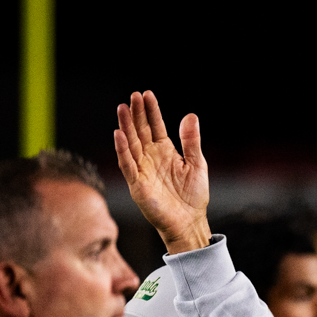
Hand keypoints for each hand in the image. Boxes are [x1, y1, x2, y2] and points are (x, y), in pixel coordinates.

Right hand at [113, 90, 211, 252]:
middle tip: (133, 95)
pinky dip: (123, 150)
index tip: (146, 94)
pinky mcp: (137, 184)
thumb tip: (190, 115)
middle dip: (137, 113)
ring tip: (123, 108)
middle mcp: (151, 158)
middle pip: (140, 131)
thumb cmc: (193, 196)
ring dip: (126, 127)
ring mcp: (142, 170)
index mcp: (165, 151)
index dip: (151, 111)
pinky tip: (119, 135)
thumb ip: (191, 141)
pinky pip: (127, 164)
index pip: (155, 126)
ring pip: (131, 144)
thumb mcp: (197, 164)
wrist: (190, 222)